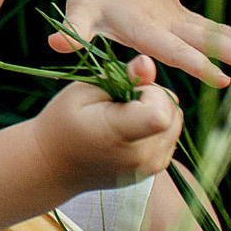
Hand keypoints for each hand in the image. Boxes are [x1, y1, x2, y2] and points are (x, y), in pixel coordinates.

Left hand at [31, 0, 230, 86]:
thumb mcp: (78, 10)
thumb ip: (72, 30)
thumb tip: (56, 45)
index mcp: (144, 26)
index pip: (174, 49)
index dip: (197, 62)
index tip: (222, 79)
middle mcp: (167, 21)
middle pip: (208, 39)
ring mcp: (178, 16)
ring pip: (218, 34)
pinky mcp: (182, 14)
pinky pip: (215, 30)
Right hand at [33, 57, 181, 190]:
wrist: (55, 166)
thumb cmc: (62, 123)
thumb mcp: (80, 92)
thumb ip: (117, 77)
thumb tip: (147, 62)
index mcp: (118, 135)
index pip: (161, 114)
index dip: (151, 92)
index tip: (127, 91)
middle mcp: (141, 156)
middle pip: (172, 110)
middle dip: (152, 97)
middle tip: (119, 103)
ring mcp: (151, 166)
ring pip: (176, 120)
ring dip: (156, 110)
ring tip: (122, 116)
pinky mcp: (157, 168)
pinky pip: (171, 134)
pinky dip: (156, 125)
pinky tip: (129, 128)